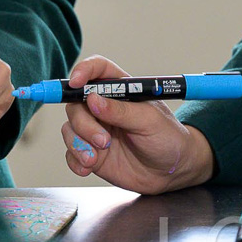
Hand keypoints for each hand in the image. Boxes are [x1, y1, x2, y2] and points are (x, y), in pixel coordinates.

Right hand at [62, 55, 213, 193]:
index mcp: (122, 91)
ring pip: (70, 128)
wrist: (171, 171)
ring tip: (96, 158)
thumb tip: (93, 99)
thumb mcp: (149, 121)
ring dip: (78, 144)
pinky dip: (75, 160)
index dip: (84, 70)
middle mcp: (105, 108)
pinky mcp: (91, 152)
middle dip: (83, 123)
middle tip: (103, 141)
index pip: (98, 70)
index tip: (76, 82)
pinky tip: (88, 167)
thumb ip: (122, 111)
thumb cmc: (168, 138)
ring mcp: (96, 130)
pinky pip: (70, 153)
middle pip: (76, 103)